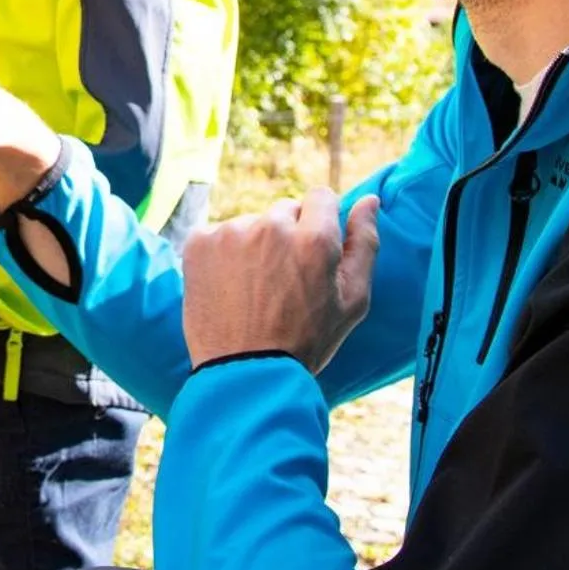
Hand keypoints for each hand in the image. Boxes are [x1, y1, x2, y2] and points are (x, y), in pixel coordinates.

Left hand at [181, 190, 380, 372]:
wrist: (245, 373)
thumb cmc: (307, 340)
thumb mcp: (353, 300)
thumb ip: (364, 244)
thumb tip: (369, 199)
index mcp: (315, 238)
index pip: (320, 196)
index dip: (319, 222)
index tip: (311, 250)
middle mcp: (272, 226)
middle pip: (285, 210)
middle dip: (288, 236)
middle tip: (283, 281)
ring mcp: (232, 232)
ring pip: (251, 224)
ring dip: (254, 246)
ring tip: (254, 291)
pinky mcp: (199, 242)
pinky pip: (217, 235)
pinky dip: (222, 255)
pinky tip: (229, 288)